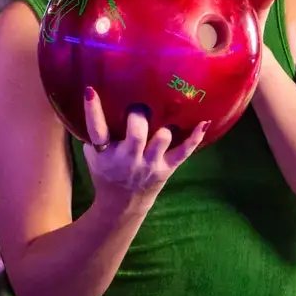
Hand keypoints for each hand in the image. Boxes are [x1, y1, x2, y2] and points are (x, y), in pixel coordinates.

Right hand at [79, 90, 207, 204]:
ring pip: (162, 139)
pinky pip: (184, 152)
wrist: (122, 204)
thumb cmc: (107, 172)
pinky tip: (204, 122)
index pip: (96, 130)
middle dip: (139, 117)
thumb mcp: (93, 154)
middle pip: (137, 135)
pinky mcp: (167, 168)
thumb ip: (93, 131)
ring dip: (164, 126)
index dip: (92, 110)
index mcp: (104, 153)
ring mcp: (150, 164)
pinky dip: (195, 137)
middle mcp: (128, 158)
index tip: (90, 91)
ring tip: (163, 117)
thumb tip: (94, 96)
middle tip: (139, 108)